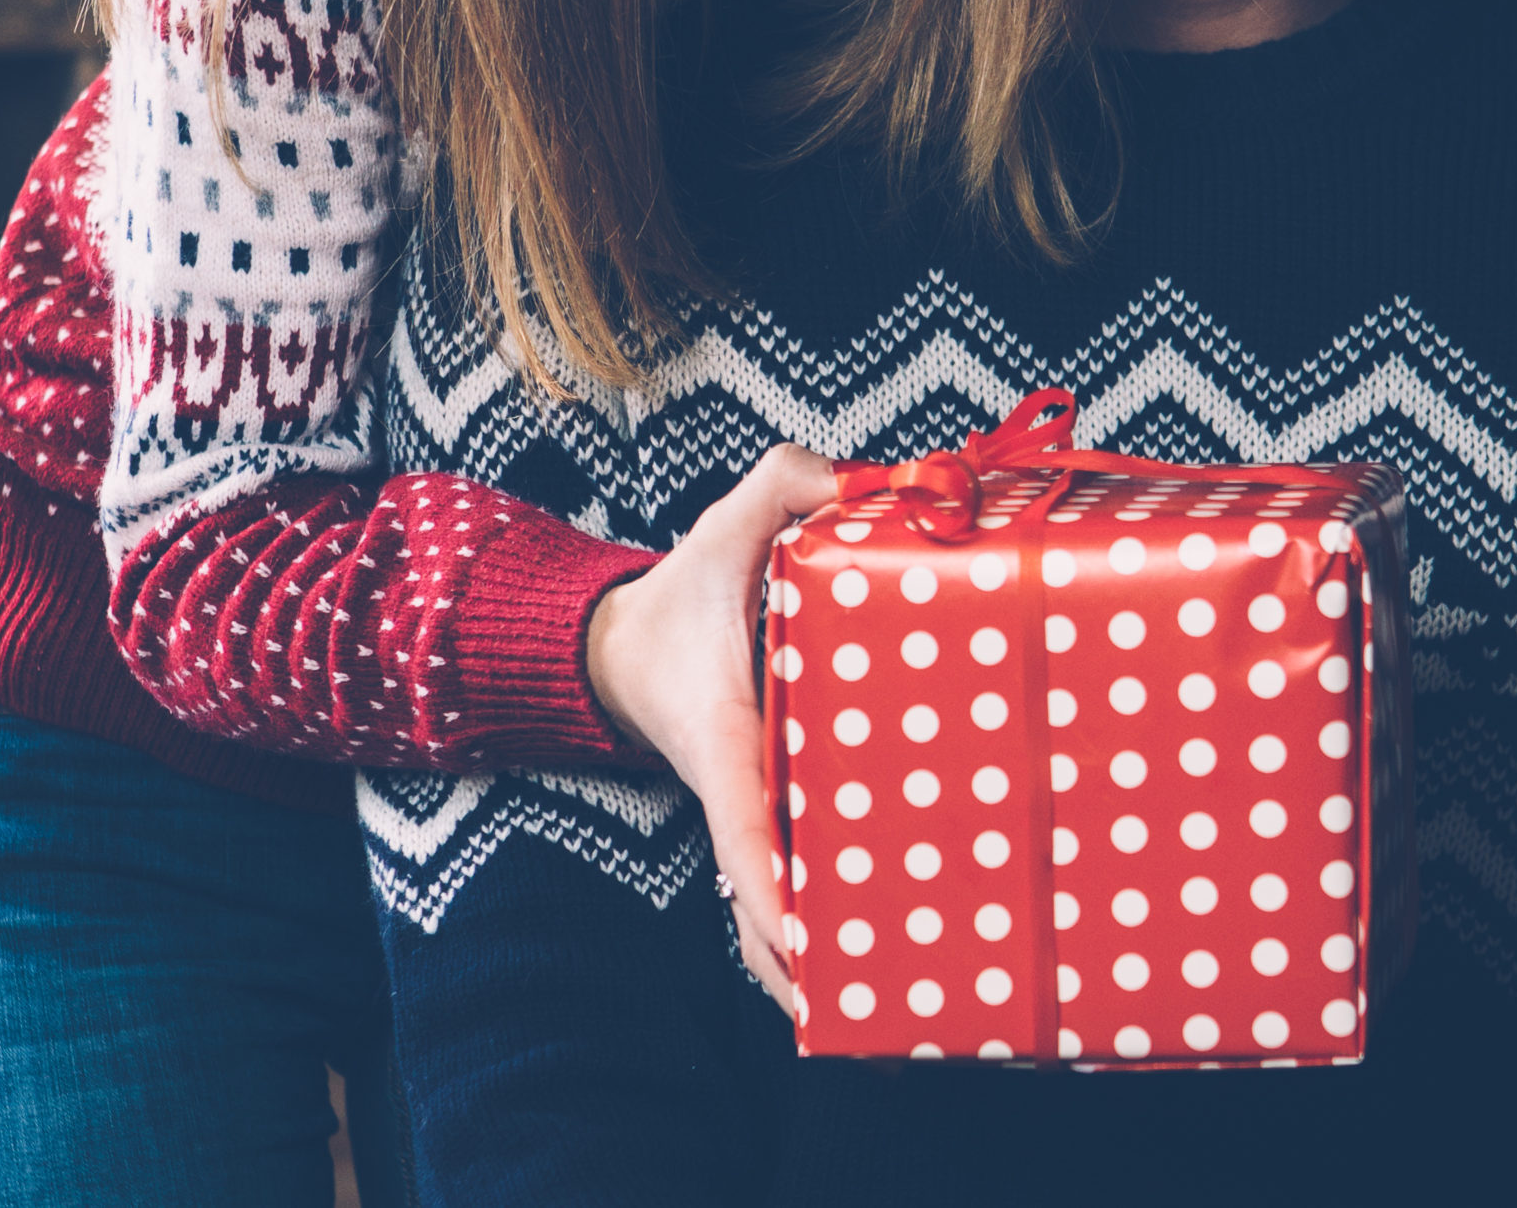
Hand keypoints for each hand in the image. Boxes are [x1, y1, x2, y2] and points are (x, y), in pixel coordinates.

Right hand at [585, 443, 836, 1016]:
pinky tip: (881, 974)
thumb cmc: (685, 593)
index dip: (771, 891)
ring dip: (818, 970)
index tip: (805, 949)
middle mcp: (737, 795)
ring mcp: (754, 815)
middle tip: (869, 1023)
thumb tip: (866, 484)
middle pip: (762, 908)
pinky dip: (821, 933)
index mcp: (724, 741)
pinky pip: (794, 886)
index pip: (744, 828)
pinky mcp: (773, 814)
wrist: (629, 642)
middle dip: (805, 968)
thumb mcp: (730, 521)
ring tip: (888, 1032)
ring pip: (776, 915)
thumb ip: (789, 484)